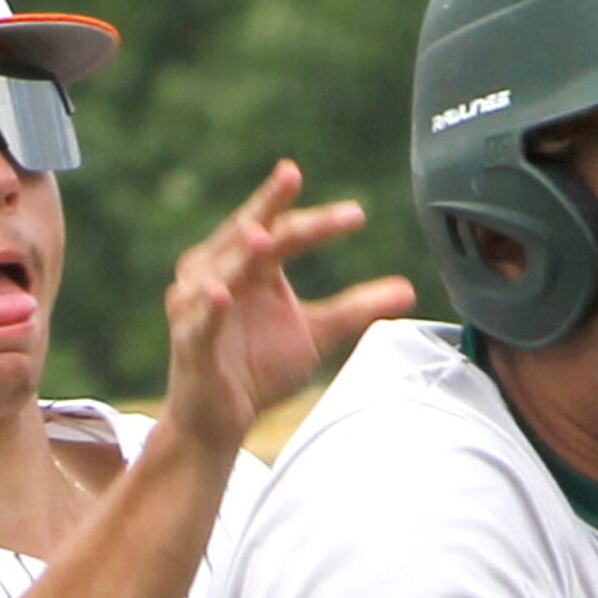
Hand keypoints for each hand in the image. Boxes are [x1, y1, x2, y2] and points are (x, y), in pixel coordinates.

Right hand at [161, 160, 414, 449]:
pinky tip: (222, 294)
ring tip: (262, 234)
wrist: (218, 420)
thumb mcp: (316, 333)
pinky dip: (210, 307)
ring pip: (220, 269)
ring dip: (239, 252)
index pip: (285, 230)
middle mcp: (217, 272)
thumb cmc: (258, 367)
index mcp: (249, 264)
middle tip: (291, 176)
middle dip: (270, 208)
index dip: (318, 221)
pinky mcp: (189, 341)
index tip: (356, 215)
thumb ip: (356, 308)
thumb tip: (409, 288)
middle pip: (251, 235)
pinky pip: (200, 321)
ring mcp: (198, 305)